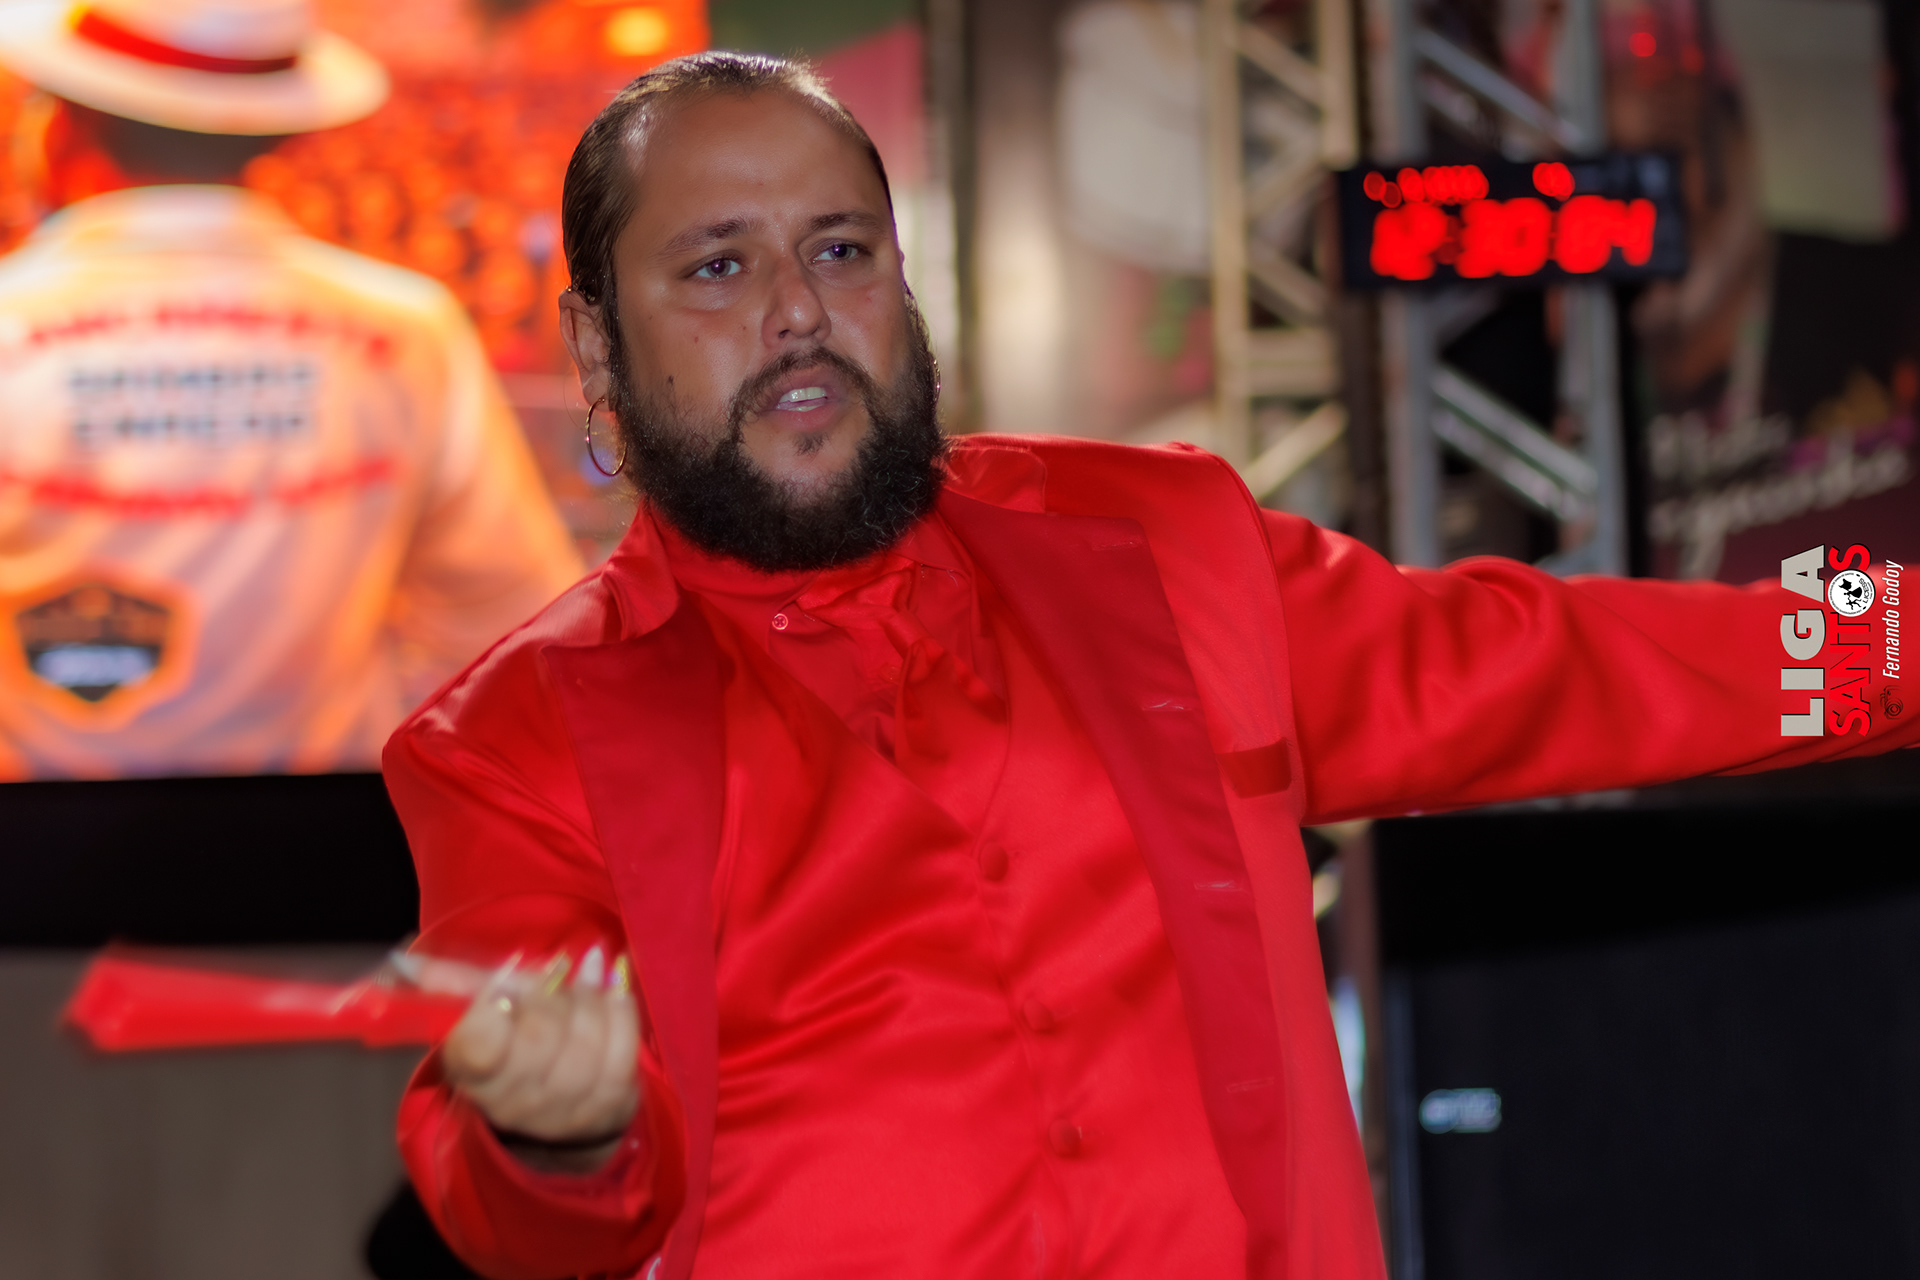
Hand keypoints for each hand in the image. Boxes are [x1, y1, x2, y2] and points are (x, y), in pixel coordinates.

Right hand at [440, 946, 641, 1172]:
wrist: (560, 1106)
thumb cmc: (513, 1043)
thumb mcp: (476, 1011)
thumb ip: (445, 984)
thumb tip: (400, 962)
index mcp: (471, 1075)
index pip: (477, 1047)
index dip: (493, 1007)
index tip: (503, 982)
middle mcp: (513, 1103)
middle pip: (539, 1038)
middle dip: (548, 997)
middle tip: (548, 979)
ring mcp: (564, 1111)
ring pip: (585, 1040)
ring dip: (587, 997)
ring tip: (585, 976)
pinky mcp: (610, 1106)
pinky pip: (623, 1048)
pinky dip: (619, 1009)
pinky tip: (612, 989)